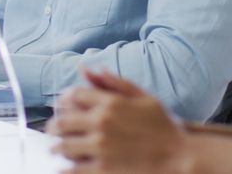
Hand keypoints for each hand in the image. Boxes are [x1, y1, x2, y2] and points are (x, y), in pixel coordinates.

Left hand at [47, 69, 191, 173]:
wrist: (179, 157)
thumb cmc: (163, 126)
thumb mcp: (144, 98)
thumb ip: (115, 83)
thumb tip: (88, 69)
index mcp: (111, 103)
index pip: (72, 96)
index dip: (64, 100)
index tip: (62, 106)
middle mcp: (102, 123)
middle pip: (62, 121)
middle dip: (54, 126)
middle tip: (52, 130)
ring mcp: (100, 148)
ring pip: (63, 146)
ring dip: (56, 147)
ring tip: (56, 149)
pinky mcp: (102, 170)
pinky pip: (72, 170)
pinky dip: (64, 169)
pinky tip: (64, 168)